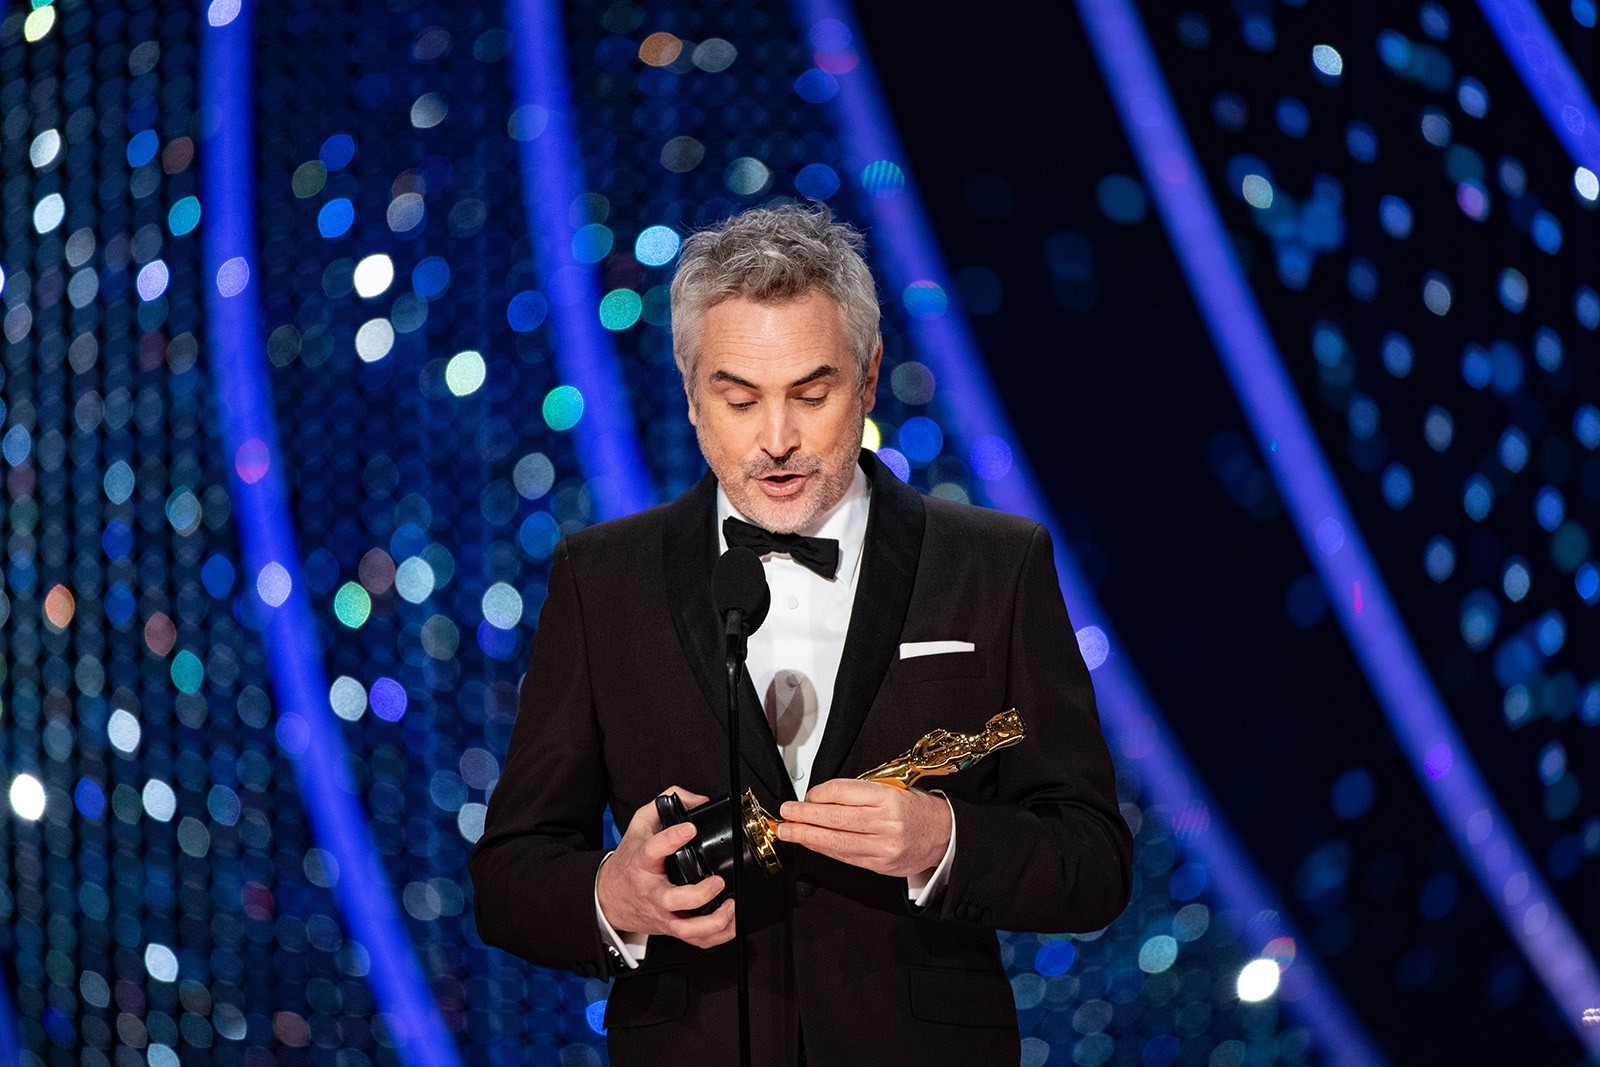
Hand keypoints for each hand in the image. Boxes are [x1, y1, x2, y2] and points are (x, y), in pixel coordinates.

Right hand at [595, 787, 735, 948]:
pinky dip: (717, 936)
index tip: (690, 828)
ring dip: (712, 922)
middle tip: (717, 882)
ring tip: (730, 906)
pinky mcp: (671, 928)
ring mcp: (662, 913)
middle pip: (672, 900)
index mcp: (642, 862)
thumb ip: (666, 803)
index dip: (671, 839)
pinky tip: (731, 922)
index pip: (653, 850)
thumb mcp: (640, 824)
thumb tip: (698, 801)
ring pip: (686, 929)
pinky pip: (696, 940)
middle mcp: (652, 891)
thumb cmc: (629, 861)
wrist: (609, 897)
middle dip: (699, 894)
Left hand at [776, 780, 951, 877]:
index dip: (819, 794)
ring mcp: (883, 847)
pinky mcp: (880, 865)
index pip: (844, 792)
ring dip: (807, 836)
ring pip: (837, 841)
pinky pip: (845, 856)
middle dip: (805, 816)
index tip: (806, 796)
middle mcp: (886, 822)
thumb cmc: (918, 809)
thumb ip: (861, 793)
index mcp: (889, 797)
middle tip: (785, 813)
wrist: (945, 836)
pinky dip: (824, 849)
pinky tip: (810, 843)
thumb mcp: (895, 788)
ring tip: (788, 831)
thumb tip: (823, 798)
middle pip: (835, 818)